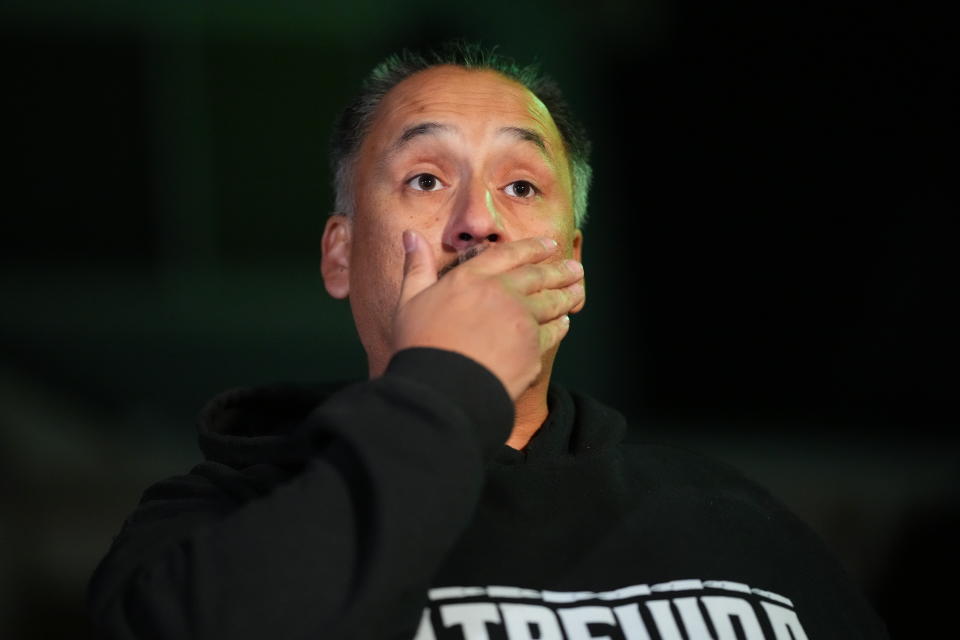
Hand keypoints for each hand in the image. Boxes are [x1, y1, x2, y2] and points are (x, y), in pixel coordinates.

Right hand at [392, 230, 584, 399]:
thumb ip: (416, 266)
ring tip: (578, 290)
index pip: (508, 254)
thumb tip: (410, 235)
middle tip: (574, 267)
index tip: (548, 245)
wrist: (441, 391)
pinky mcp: (533, 348)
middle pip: (538, 276)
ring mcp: (522, 320)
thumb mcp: (409, 301)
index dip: (532, 247)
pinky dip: (561, 325)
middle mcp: (501, 293)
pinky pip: (553, 332)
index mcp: (472, 278)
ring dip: (568, 294)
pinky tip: (564, 323)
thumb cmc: (420, 347)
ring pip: (552, 302)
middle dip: (559, 270)